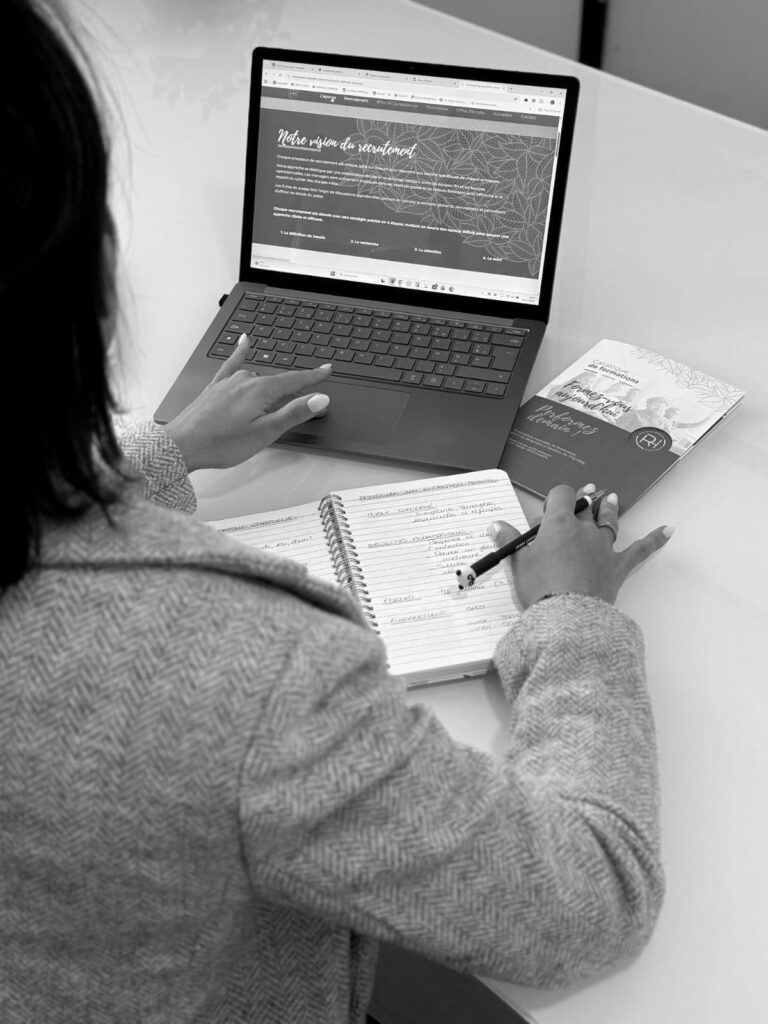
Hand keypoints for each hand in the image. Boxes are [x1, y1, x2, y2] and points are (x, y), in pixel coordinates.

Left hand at [163, 335, 332, 471]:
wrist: (182, 445)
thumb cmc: (221, 443)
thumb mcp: (265, 432)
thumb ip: (294, 413)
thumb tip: (320, 398)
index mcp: (261, 391)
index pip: (295, 380)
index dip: (314, 377)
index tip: (327, 369)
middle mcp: (246, 380)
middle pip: (278, 381)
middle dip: (294, 388)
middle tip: (306, 399)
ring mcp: (229, 382)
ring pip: (259, 377)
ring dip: (273, 384)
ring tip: (282, 395)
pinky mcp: (216, 387)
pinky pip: (232, 364)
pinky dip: (241, 353)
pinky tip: (244, 341)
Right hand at [492, 484, 672, 608]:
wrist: (566, 616)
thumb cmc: (539, 587)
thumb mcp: (517, 563)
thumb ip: (507, 539)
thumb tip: (495, 525)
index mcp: (558, 523)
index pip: (560, 494)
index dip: (555, 497)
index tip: (549, 507)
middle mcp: (583, 529)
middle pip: (585, 506)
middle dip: (583, 499)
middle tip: (586, 492)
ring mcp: (603, 546)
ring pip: (608, 520)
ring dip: (609, 508)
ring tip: (612, 497)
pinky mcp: (618, 566)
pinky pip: (640, 550)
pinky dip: (655, 540)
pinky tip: (669, 531)